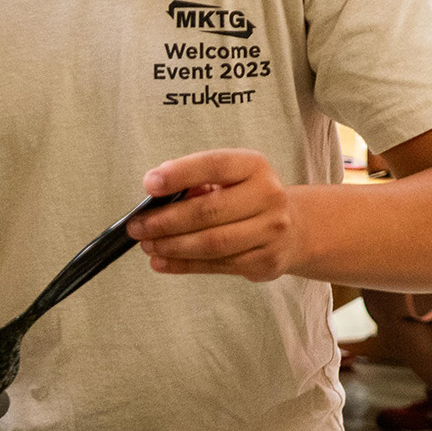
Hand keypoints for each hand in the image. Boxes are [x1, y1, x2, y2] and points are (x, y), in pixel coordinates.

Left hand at [130, 150, 305, 282]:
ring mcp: (271, 231)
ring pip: (212, 243)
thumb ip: (195, 184)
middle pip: (209, 211)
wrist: (294, 228)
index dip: (180, 174)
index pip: (215, 165)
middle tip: (137, 226)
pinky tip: (161, 262)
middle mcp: (269, 196)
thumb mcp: (227, 179)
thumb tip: (156, 197)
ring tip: (147, 245)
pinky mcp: (266, 261)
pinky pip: (217, 265)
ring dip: (172, 246)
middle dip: (165, 221)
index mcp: (254, 166)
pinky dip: (183, 265)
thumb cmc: (245, 198)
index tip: (149, 184)